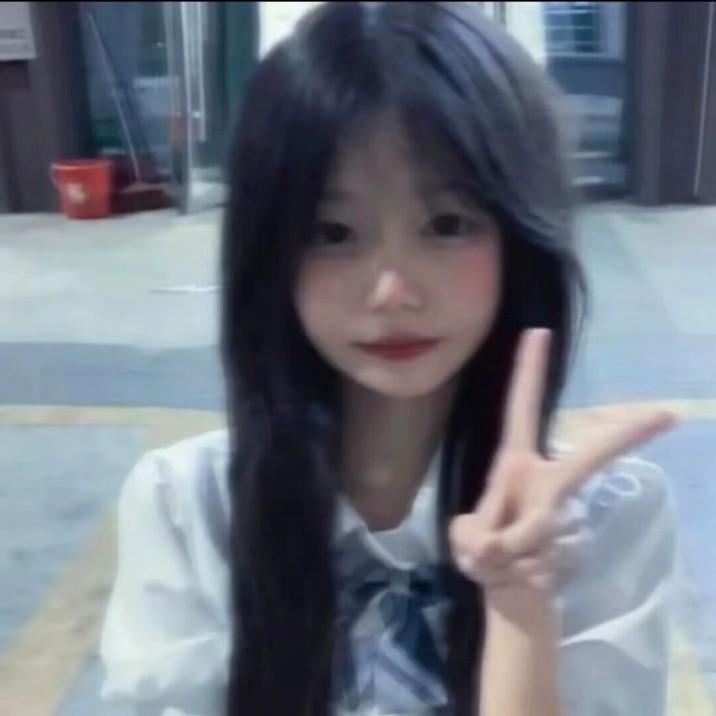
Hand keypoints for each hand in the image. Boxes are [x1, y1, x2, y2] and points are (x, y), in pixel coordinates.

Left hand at [449, 329, 674, 606]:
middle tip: (667, 412)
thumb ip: (478, 539)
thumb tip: (490, 547)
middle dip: (622, 439)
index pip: (521, 409)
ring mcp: (558, 512)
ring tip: (492, 558)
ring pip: (535, 531)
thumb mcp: (466, 542)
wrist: (507, 587)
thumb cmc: (482, 549)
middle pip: (588, 458)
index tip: (541, 331)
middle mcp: (543, 480)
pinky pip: (530, 560)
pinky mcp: (567, 543)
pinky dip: (505, 572)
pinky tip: (508, 571)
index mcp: (514, 462)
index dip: (528, 371)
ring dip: (501, 552)